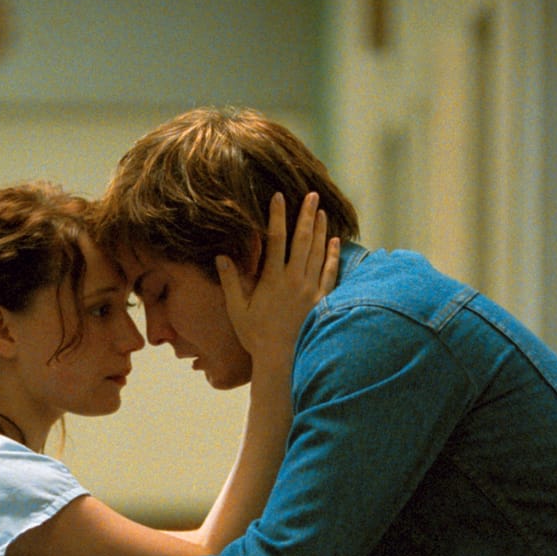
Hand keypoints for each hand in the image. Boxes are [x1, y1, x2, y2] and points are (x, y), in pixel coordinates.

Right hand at [218, 192, 339, 356]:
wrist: (283, 359)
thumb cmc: (256, 336)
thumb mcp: (237, 310)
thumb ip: (230, 281)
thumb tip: (221, 256)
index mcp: (272, 279)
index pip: (275, 240)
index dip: (277, 216)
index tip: (279, 197)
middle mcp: (294, 280)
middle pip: (302, 240)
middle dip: (306, 215)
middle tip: (312, 195)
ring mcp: (311, 289)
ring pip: (318, 252)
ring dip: (320, 230)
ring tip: (322, 212)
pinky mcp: (322, 300)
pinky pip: (330, 272)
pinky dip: (333, 255)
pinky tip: (335, 242)